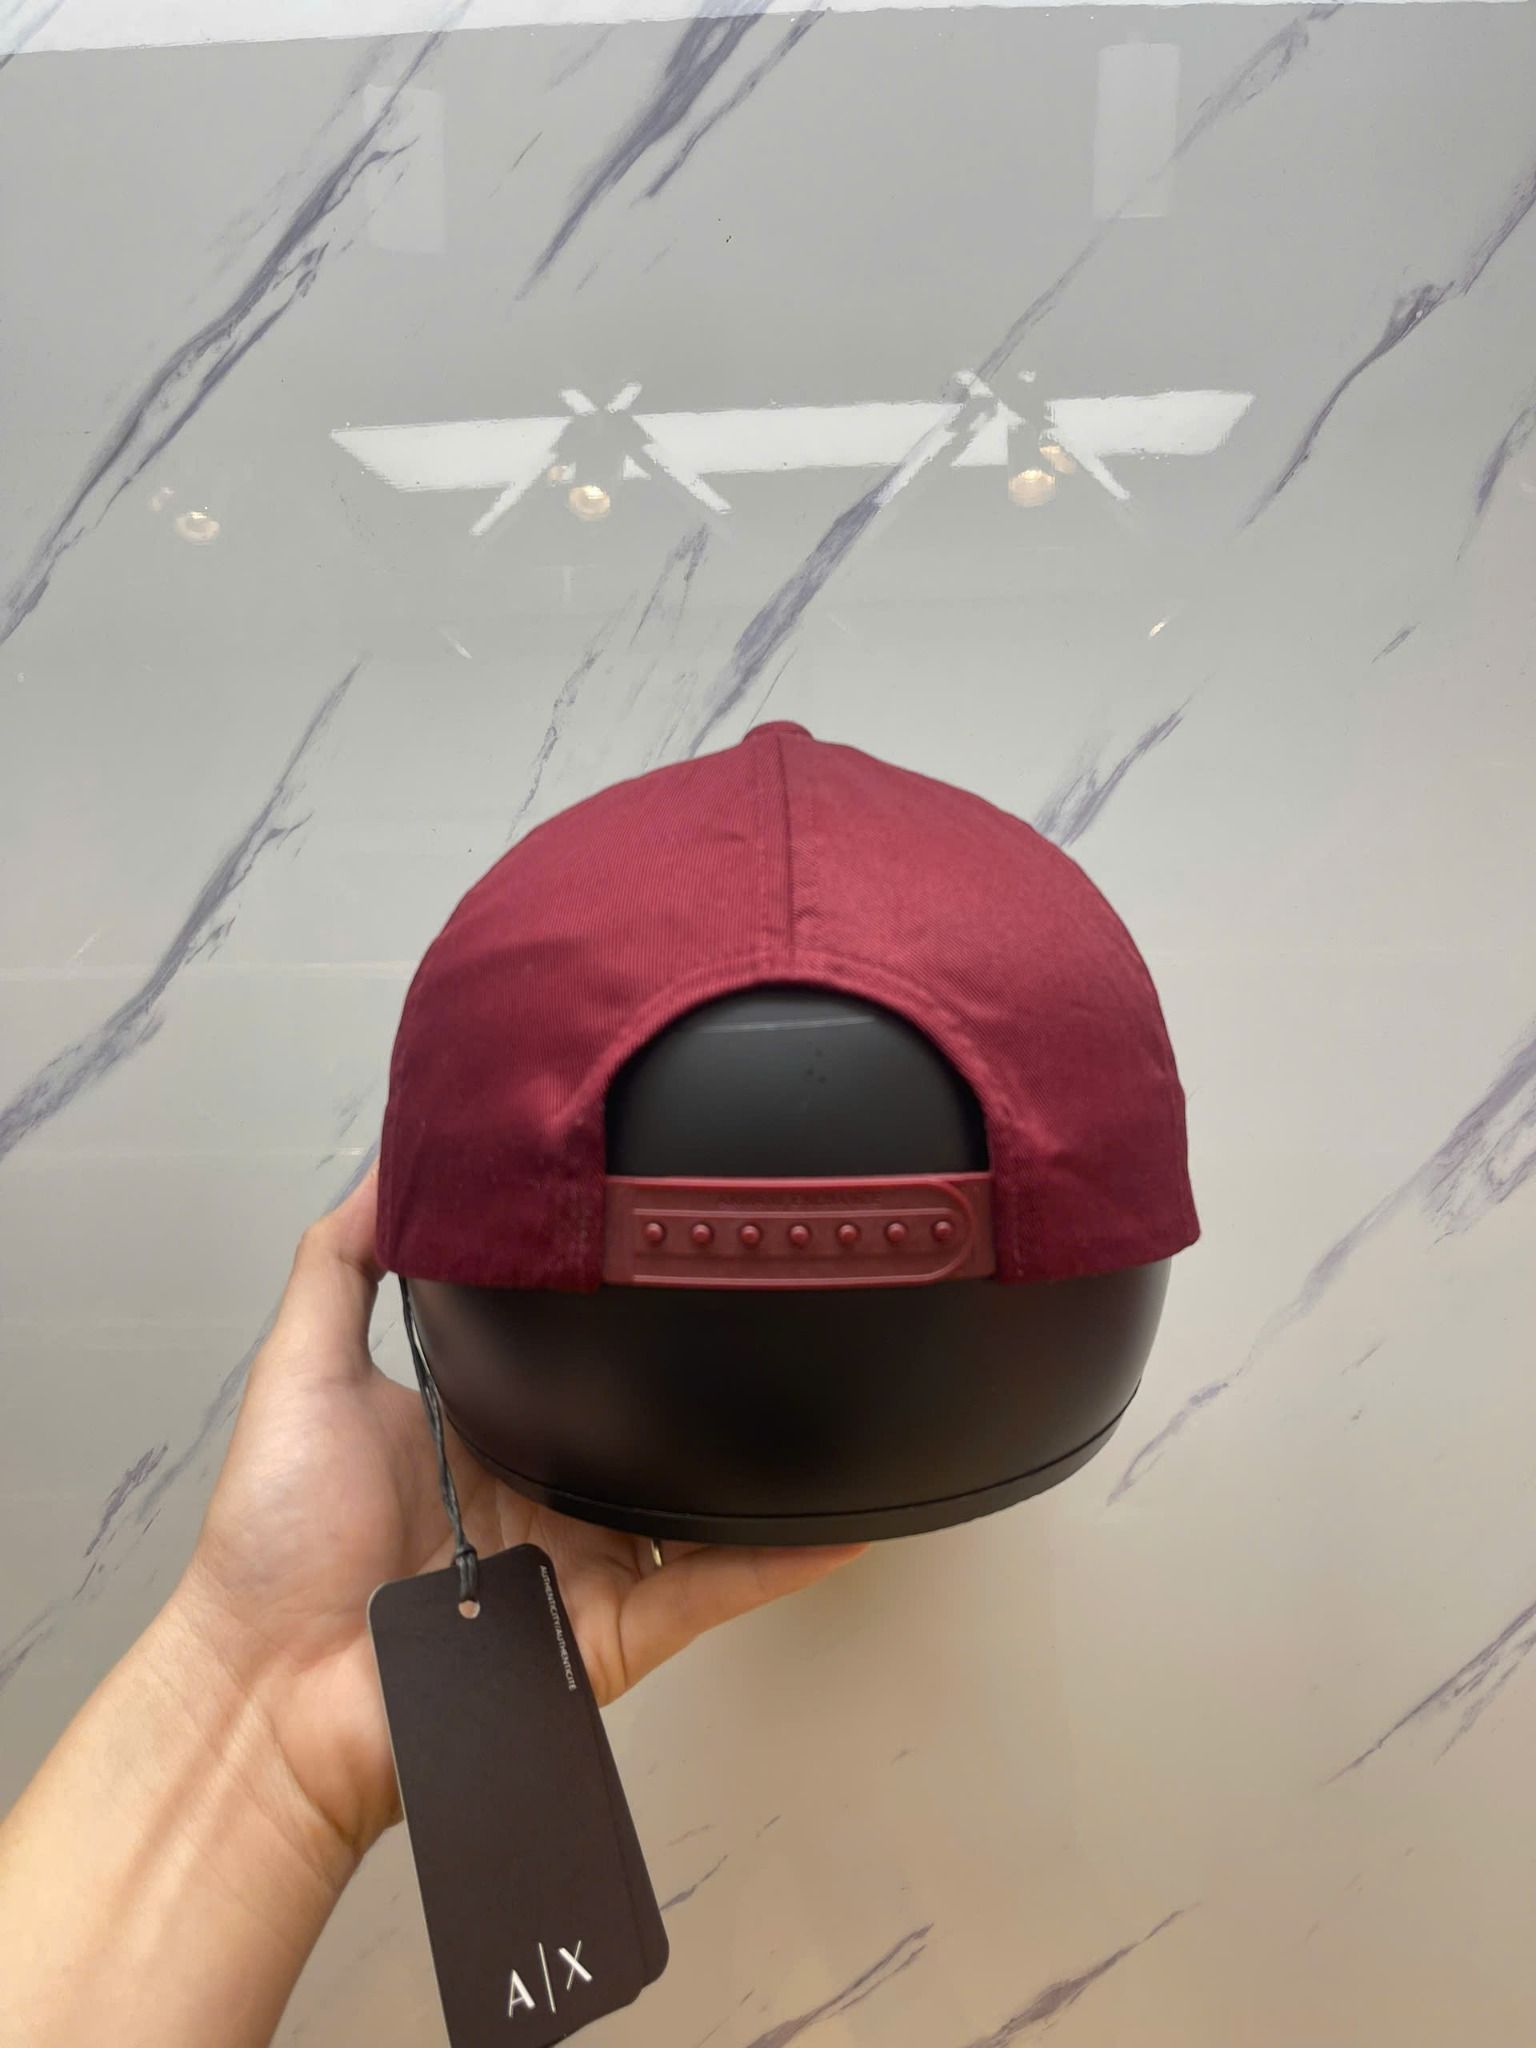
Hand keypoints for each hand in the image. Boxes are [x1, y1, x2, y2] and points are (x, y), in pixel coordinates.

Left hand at [178, 1168, 862, 1865]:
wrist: (266, 1696)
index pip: (575, 1352)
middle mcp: (546, 1488)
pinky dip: (777, 1560)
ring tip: (838, 1395)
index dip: (619, 1301)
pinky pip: (710, 1592)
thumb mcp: (303, 1370)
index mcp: (487, 1425)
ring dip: (763, 1466)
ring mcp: (585, 1562)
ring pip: (697, 1506)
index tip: (666, 1224)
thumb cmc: (274, 1542)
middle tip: (774, 1291)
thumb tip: (397, 1160)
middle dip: (711, 1375)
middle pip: (648, 1424)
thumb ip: (346, 1263)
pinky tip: (838, 1516)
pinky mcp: (611, 1633)